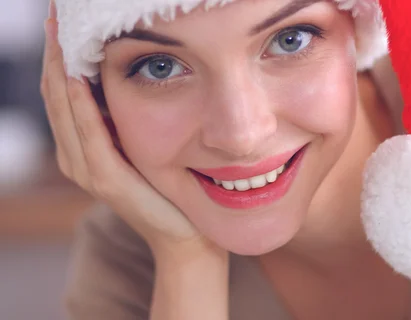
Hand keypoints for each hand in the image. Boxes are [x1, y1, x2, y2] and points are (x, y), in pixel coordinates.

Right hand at [40, 3, 204, 253]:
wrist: (182, 232)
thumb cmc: (166, 185)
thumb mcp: (138, 143)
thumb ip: (121, 117)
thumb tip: (119, 74)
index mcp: (81, 146)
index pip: (61, 90)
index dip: (58, 54)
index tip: (62, 19)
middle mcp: (75, 156)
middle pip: (55, 93)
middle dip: (55, 53)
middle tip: (56, 14)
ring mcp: (87, 169)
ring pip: (64, 109)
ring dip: (60, 69)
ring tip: (60, 33)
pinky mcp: (107, 179)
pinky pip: (89, 135)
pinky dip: (80, 106)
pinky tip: (77, 78)